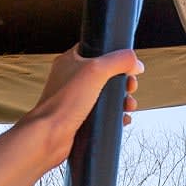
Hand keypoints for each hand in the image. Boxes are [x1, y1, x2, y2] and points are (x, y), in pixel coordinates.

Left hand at [20, 48, 143, 169]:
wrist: (50, 135)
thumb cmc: (65, 102)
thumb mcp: (96, 71)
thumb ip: (119, 61)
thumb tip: (136, 63)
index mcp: (71, 61)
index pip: (96, 50)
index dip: (115, 55)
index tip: (128, 65)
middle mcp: (72, 78)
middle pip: (106, 74)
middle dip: (123, 81)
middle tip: (130, 87)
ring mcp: (76, 99)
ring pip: (106, 95)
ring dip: (122, 100)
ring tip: (129, 106)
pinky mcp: (80, 117)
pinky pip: (103, 114)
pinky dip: (115, 116)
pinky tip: (123, 119)